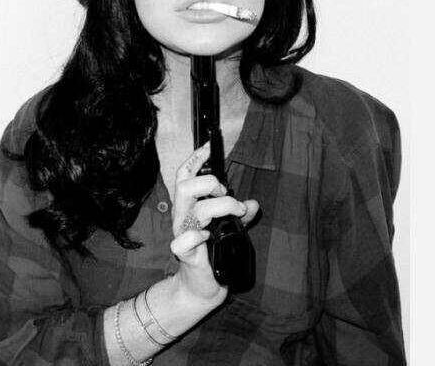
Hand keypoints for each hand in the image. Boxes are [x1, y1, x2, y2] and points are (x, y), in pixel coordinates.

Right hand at [169, 142, 259, 305]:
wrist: (201, 287)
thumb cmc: (213, 252)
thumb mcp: (230, 228)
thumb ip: (240, 214)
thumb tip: (253, 203)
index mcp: (190, 205)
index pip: (184, 175)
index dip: (194, 158)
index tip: (208, 145)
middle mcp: (182, 216)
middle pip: (185, 186)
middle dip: (210, 183)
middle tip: (228, 193)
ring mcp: (181, 233)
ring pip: (194, 208)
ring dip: (220, 206)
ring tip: (236, 211)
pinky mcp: (184, 254)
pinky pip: (183, 240)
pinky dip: (196, 236)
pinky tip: (207, 238)